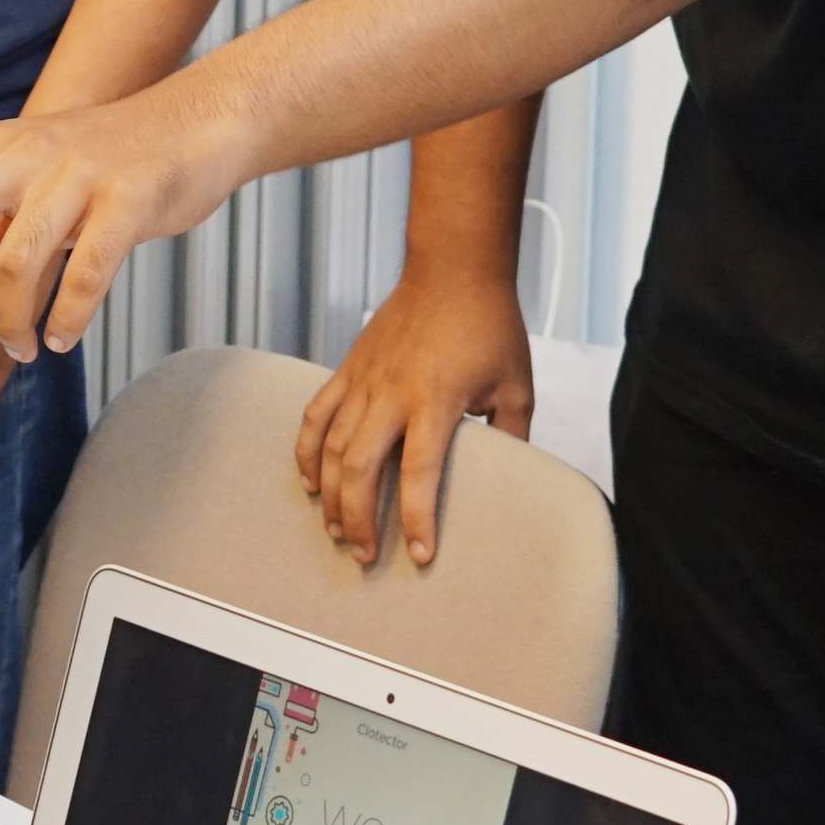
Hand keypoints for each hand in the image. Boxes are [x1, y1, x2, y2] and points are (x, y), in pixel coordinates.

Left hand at [0, 85, 248, 364]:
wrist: (196, 124)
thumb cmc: (108, 154)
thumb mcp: (33, 158)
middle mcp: (23, 158)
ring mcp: (74, 179)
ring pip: (16, 259)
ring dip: (10, 319)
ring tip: (17, 349)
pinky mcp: (124, 204)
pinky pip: (85, 272)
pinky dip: (67, 315)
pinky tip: (60, 338)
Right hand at [300, 262, 533, 568]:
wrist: (453, 269)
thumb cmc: (489, 325)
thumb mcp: (516, 385)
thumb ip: (511, 435)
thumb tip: (511, 476)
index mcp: (437, 401)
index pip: (421, 472)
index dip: (418, 518)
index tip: (419, 555)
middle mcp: (391, 394)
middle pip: (360, 469)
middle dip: (358, 519)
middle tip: (365, 555)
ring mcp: (363, 381)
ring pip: (332, 449)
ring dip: (331, 495)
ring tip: (338, 531)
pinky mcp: (347, 369)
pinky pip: (316, 417)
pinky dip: (307, 452)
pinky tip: (311, 483)